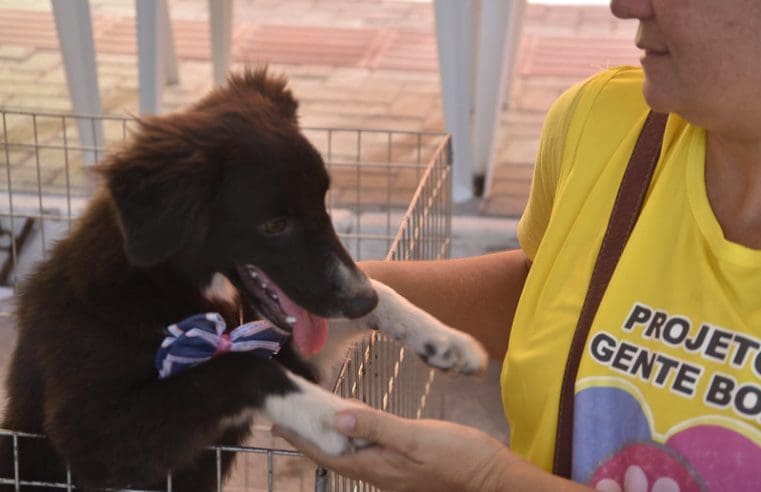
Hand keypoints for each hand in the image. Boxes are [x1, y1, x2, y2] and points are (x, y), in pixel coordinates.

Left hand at [274, 406, 513, 491]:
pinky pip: (368, 449)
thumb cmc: (457, 456)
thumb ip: (376, 426)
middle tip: (291, 416)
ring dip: (330, 435)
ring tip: (315, 415)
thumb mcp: (415, 437)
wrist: (491, 478)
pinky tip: (355, 422)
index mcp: (376, 467)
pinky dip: (354, 433)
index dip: (302, 439)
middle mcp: (378, 473)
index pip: (328, 453)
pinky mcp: (404, 465)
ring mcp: (391, 471)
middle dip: (310, 437)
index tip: (279, 423)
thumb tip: (336, 416)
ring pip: (350, 452)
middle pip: (334, 455)